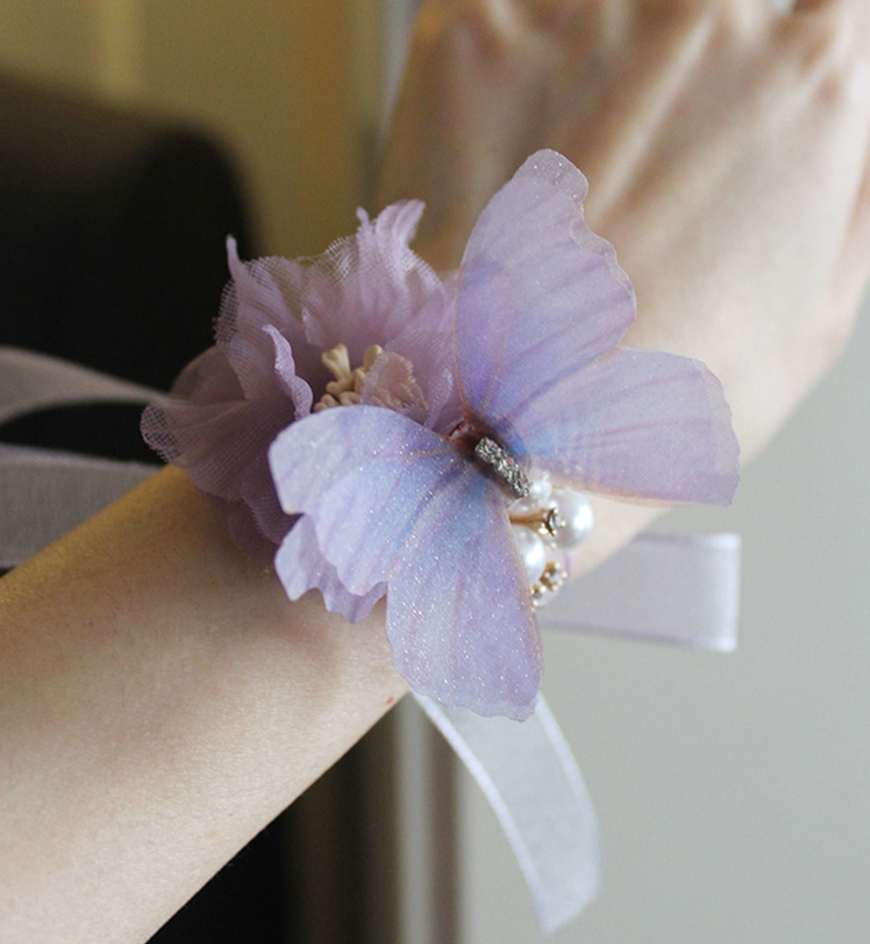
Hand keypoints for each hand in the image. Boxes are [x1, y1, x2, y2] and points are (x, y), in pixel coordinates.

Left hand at [378, 0, 869, 469]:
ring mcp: (584, 11)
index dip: (795, 48)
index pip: (833, 3)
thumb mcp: (820, 310)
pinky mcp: (472, 30)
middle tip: (633, 173)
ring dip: (592, 66)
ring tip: (565, 179)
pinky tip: (497, 159)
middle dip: (685, 67)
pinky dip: (504, 69)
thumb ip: (852, 176)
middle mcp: (708, 17)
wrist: (505, 432)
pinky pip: (503, 9)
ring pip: (603, 2)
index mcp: (812, 77)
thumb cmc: (664, 400)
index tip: (752, 95)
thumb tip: (845, 111)